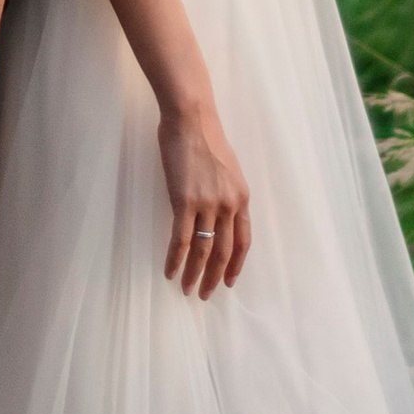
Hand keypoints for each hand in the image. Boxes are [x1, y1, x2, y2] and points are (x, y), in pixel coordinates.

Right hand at [159, 96, 250, 298]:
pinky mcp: (184, 201)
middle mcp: (229, 204)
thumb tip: (216, 212)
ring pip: (203, 250)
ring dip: (195, 274)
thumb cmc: (205, 137)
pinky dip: (175, 259)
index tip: (229, 281)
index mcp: (241, 197)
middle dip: (214, 277)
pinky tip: (170, 272)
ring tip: (187, 290)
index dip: (236, 264)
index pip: (243, 241)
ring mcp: (208, 204)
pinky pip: (181, 239)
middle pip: (224, 251)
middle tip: (206, 295)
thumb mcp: (226, 169)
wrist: (191, 118)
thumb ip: (224, 193)